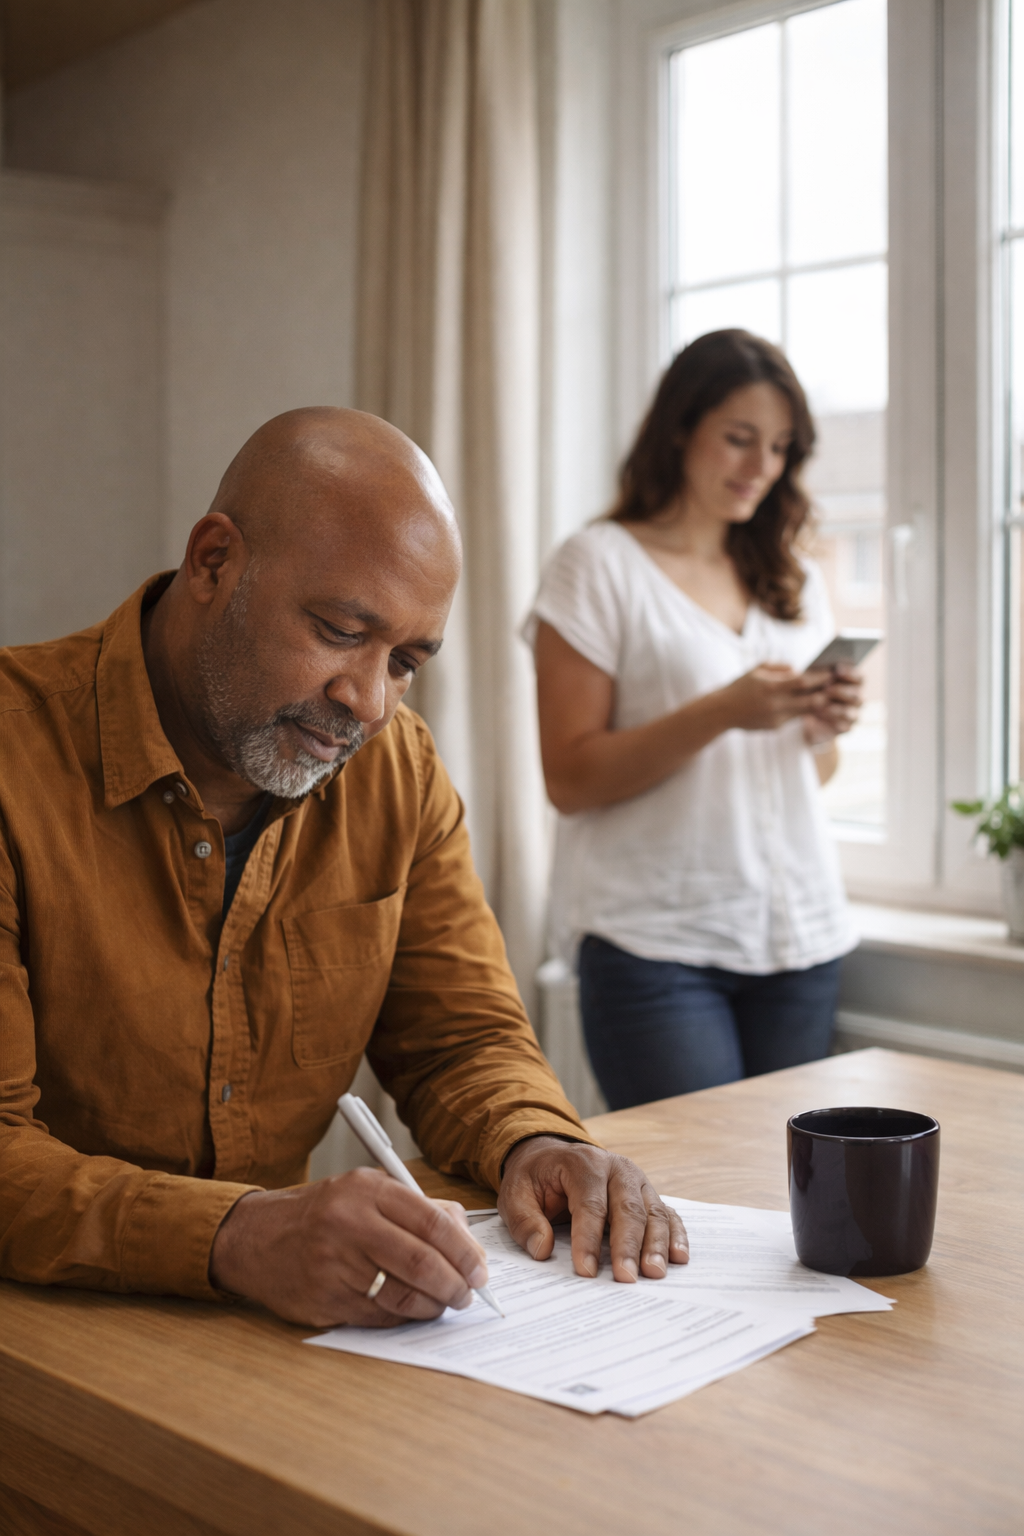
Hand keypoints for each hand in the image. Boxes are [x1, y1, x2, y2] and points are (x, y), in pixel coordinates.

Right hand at [209, 1169, 489, 1326]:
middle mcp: (350, 1225)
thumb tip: (466, 1239)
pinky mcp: (325, 1300)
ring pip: (403, 1295)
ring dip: (434, 1305)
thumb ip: (416, 1209)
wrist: (256, 1238)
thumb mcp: (365, 1192)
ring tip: (445, 1302)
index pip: (431, 1221)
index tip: (480, 1268)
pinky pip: (379, 1316)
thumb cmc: (323, 1213)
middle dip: (455, 1283)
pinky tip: (413, 1311)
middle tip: (468, 1293)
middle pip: (421, 1262)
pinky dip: (404, 1317)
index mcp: (366, 1191)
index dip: (464, 1250)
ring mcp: (335, 1265)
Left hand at [498, 1137, 688, 1281]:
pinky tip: (679, 1257)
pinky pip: (667, 1213)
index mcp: (582, 1164)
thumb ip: (525, 1220)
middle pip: (628, 1208)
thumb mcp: (515, 1193)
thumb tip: (542, 1249)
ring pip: (653, 1212)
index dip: (588, 1239)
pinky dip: (676, 1235)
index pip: (590, 1204)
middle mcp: (616, 1168)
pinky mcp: (648, 1194)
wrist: (551, 1156)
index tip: (587, 1271)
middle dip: (628, 1246)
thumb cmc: (535, 1178)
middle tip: (626, 1279)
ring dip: (656, 1244)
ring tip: (655, 1273)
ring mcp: (636, 1181)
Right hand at [719, 664, 828, 732]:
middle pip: (812, 700)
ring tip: (823, 694)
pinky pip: (794, 717)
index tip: (830, 672)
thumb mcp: (757, 669)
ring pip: (806, 711)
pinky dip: (800, 709)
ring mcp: (777, 718)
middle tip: (834, 686)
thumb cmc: (740, 686)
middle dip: (825, 693)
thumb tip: (799, 670)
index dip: (820, 677)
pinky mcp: (776, 727)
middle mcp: (776, 704)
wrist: (722, 712)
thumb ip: (780, 668)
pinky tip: (803, 703)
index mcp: (772, 687)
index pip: (804, 682)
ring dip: (816, 703)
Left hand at [802, 664, 862, 743]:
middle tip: (826, 689)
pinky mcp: (846, 728)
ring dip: (835, 708)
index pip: (859, 679)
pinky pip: (844, 726)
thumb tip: (823, 670)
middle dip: (841, 691)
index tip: (837, 670)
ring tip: (820, 706)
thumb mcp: (815, 683)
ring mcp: (853, 715)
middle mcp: (857, 700)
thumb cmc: (814, 694)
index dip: (850, 674)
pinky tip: (820, 717)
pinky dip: (832, 721)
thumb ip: (821, 676)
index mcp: (854, 685)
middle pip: (856, 695)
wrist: (809, 717)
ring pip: (850, 712)